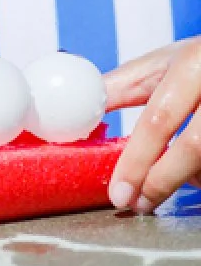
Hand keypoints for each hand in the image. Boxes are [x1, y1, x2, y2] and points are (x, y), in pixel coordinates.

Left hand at [106, 39, 200, 213]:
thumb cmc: (198, 62)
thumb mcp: (161, 64)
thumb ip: (120, 88)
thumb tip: (76, 114)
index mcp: (192, 65)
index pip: (159, 120)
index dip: (136, 161)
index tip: (118, 193)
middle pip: (194, 148)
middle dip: (161, 181)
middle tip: (138, 204)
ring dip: (187, 180)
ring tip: (162, 185)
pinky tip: (193, 176)